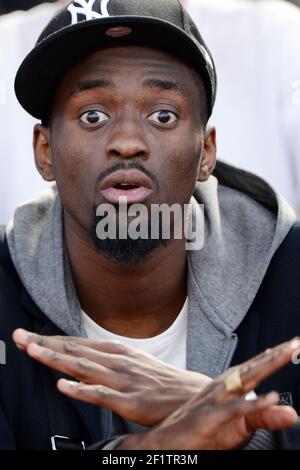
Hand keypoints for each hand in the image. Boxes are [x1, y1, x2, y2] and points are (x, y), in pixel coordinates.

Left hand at [12, 329, 210, 425]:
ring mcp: (123, 380)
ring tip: (33, 352)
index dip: (50, 339)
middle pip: (75, 350)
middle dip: (45, 343)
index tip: (28, 337)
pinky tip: (64, 386)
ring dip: (56, 359)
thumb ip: (106, 360)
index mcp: (116, 351)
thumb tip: (79, 359)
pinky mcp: (131, 401)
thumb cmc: (160, 379)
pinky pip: (102, 395)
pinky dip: (81, 390)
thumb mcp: (132, 361)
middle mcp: (117, 361)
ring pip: (83, 367)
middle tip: (19, 336)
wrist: (191, 393)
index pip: (76, 343)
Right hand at [118, 339, 298, 449]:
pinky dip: (253, 403)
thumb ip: (265, 415)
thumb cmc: (204, 430)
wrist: (168, 440)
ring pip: (246, 379)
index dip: (276, 355)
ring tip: (288, 354)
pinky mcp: (211, 417)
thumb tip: (293, 413)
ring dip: (267, 365)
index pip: (257, 367)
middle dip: (276, 354)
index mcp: (231, 385)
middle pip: (255, 367)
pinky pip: (235, 409)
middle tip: (297, 342)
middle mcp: (224, 386)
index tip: (295, 344)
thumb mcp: (241, 424)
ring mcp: (216, 399)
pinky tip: (271, 397)